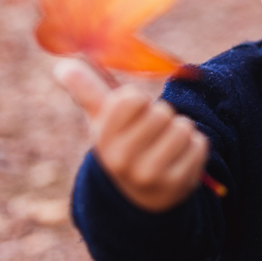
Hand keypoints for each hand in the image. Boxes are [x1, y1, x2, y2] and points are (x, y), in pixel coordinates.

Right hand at [54, 58, 210, 212]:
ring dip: (180, 131)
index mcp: (103, 139)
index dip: (138, 102)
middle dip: (162, 117)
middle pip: (162, 112)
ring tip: (166, 146)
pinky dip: (195, 147)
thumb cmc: (122, 143)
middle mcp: (122, 161)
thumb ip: (85, 89)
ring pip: (183, 127)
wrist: (141, 194)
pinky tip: (179, 159)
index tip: (133, 116)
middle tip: (151, 135)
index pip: (133, 98)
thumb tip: (62, 65)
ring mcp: (150, 175)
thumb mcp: (101, 119)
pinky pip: (200, 145)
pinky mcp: (178, 184)